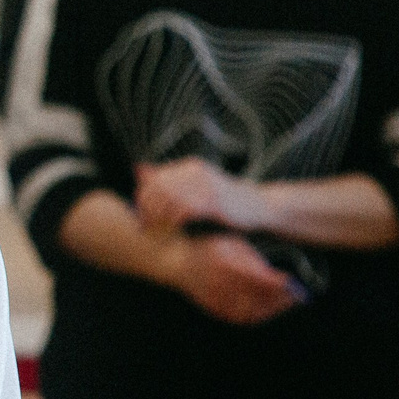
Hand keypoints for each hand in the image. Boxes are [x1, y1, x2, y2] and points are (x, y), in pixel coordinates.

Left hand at [135, 159, 260, 235]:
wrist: (260, 207)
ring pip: (169, 198)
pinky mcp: (214, 201)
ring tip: (155, 230)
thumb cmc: (225, 201)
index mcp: (190, 167)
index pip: (155, 179)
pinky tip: (171, 231)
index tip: (141, 215)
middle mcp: (196, 172)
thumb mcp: (198, 187)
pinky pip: (184, 209)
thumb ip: (173, 182)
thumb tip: (138, 168)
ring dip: (158, 216)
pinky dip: (173, 221)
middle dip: (148, 208)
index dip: (143, 197)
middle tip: (145, 226)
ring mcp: (205, 185)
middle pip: (158, 188)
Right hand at [163, 231, 305, 324]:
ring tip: (283, 303)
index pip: (259, 280)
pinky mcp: (212, 306)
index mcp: (225, 262)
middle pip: (257, 298)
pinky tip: (265, 309)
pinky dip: (254, 316)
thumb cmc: (210, 246)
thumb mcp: (234, 244)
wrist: (178, 260)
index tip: (295, 284)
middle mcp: (219, 282)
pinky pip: (237, 317)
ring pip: (249, 311)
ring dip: (269, 310)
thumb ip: (256, 260)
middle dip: (280, 299)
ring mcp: (214, 297)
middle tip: (296, 296)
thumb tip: (281, 278)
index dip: (280, 285)